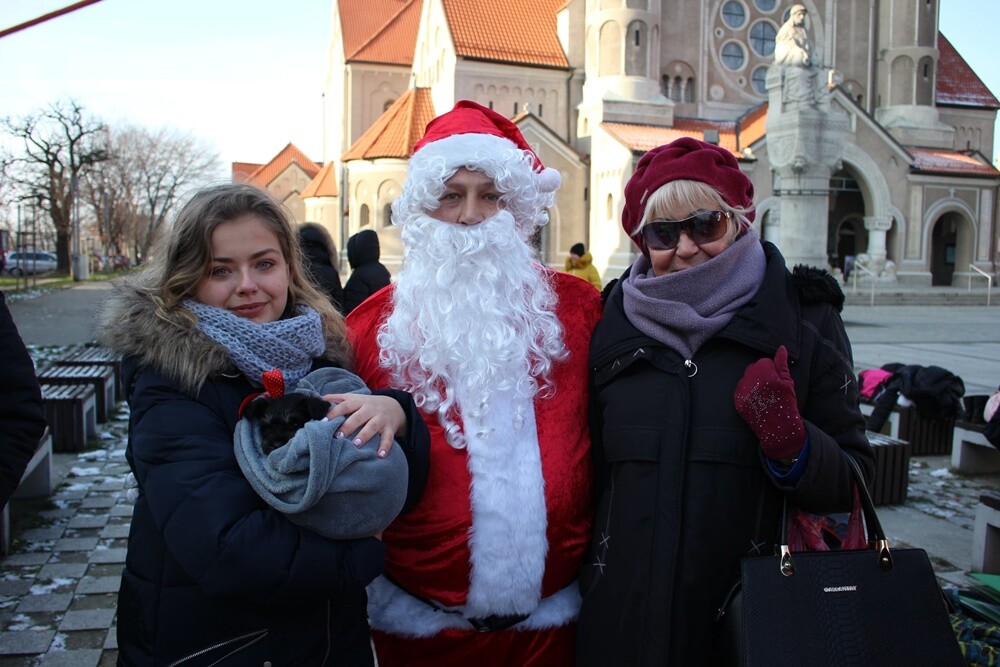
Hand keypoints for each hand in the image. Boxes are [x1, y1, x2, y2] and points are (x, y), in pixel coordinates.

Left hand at [323, 393, 404, 458]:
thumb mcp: (353, 398)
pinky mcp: (390, 428)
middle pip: (358, 417)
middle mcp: (369, 409)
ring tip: (356, 445)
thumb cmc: (366, 405)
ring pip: (372, 426)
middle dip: (348, 426)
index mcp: (358, 402)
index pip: (345, 406)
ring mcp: (380, 419)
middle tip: (338, 436)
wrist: (393, 406)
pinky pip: (388, 438)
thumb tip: (317, 400)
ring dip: (364, 435)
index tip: (323, 422)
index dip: (334, 413)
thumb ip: (336, 398)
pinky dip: (385, 446)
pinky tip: (380, 455)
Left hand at [733, 345, 804, 461]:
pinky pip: (740, 390)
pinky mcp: (737, 401)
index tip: (776, 382)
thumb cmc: (786, 403)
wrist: (778, 428)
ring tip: (764, 396)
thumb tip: (781, 347)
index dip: (772, 371)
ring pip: (746, 379)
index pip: (764, 362)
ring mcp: (743, 391)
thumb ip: (782, 363)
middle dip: (761, 375)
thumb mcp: (788, 382)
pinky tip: (756, 401)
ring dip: (753, 383)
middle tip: (770, 389)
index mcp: (765, 374)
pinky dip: (747, 393)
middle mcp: (752, 381)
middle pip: (753, 369)